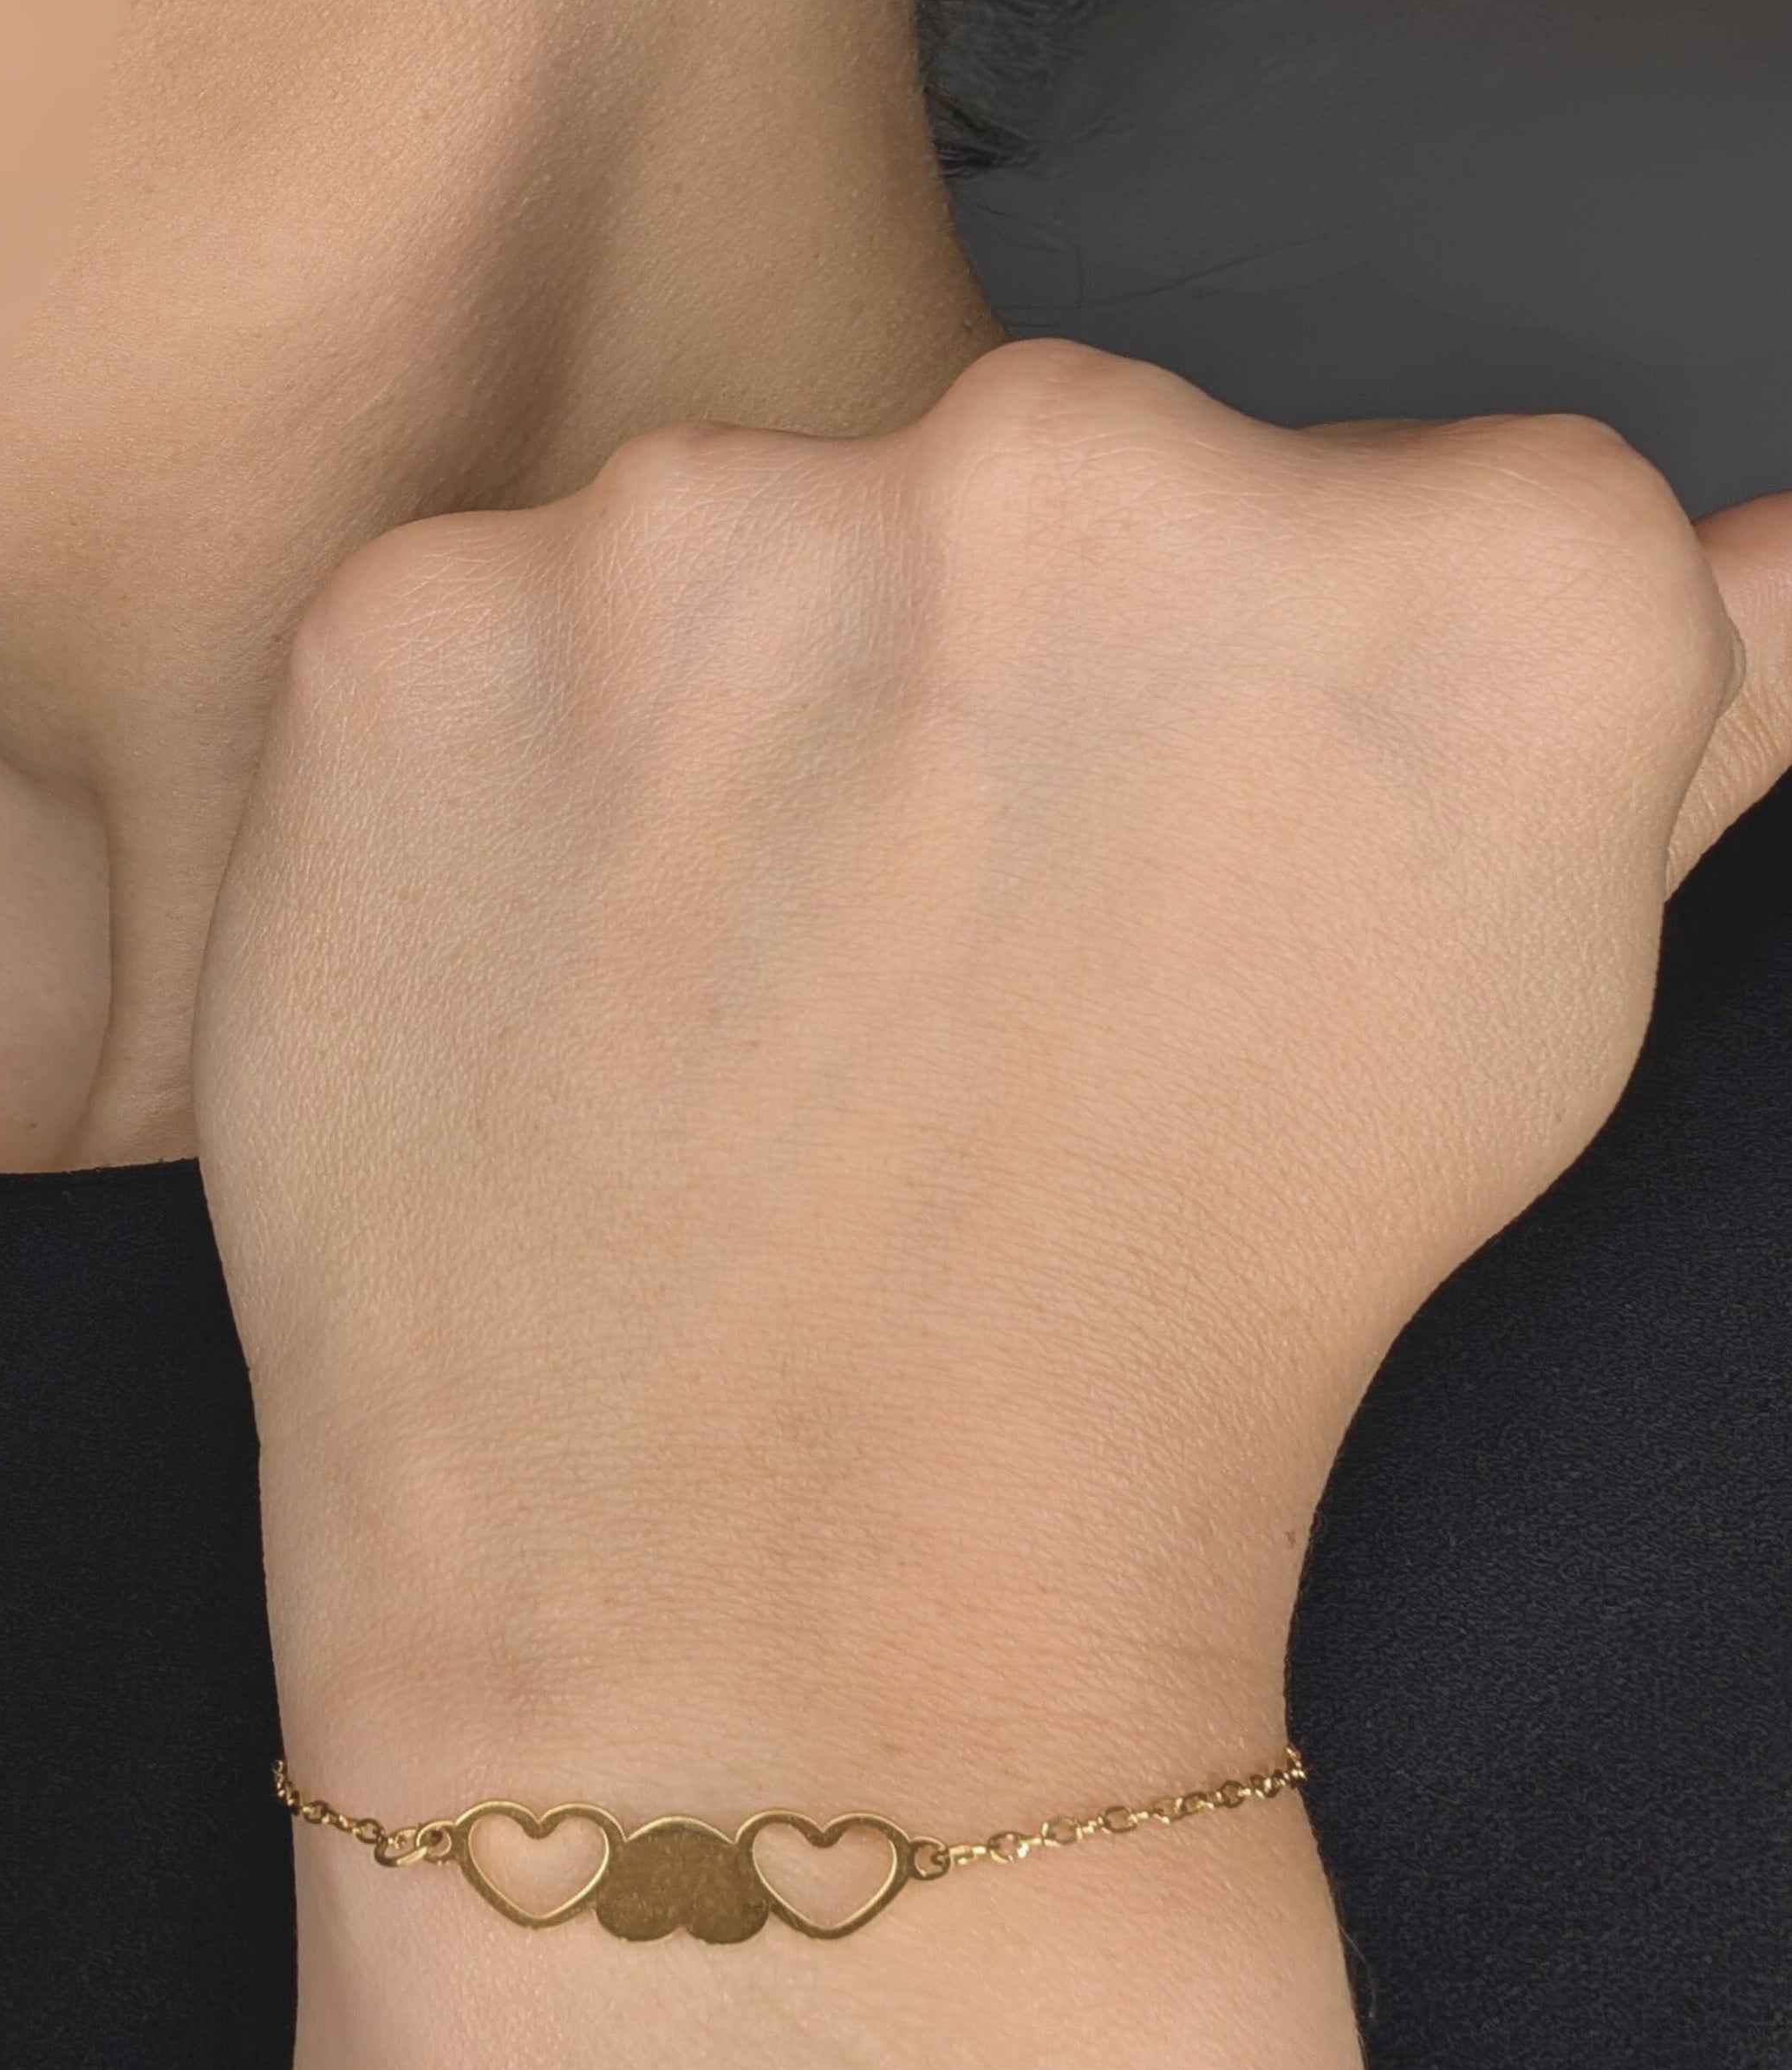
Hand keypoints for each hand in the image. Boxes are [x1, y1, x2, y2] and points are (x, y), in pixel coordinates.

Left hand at [194, 344, 1791, 2069]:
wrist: (779, 1608)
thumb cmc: (1195, 1319)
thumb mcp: (1527, 1008)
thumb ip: (1703, 698)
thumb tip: (1791, 546)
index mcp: (1457, 565)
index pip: (1402, 500)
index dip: (1294, 714)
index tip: (1218, 890)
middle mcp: (1090, 461)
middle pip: (1070, 488)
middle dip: (1026, 673)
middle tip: (966, 948)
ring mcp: (714, 524)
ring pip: (768, 536)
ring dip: (762, 704)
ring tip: (756, 984)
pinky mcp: (415, 623)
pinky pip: (494, 622)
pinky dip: (517, 767)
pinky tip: (569, 972)